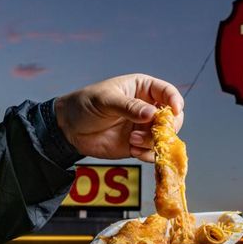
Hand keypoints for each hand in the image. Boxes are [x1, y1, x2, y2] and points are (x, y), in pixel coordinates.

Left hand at [55, 74, 183, 161]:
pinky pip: (152, 152)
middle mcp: (147, 108)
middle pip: (172, 118)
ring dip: (153, 142)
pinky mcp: (136, 145)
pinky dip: (148, 154)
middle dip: (166, 127)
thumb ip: (129, 107)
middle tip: (153, 133)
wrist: (68, 128)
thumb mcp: (106, 100)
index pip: (168, 92)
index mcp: (142, 89)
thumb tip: (152, 114)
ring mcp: (142, 127)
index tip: (173, 112)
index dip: (174, 101)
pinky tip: (134, 151)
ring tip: (133, 141)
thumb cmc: (85, 104)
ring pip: (163, 137)